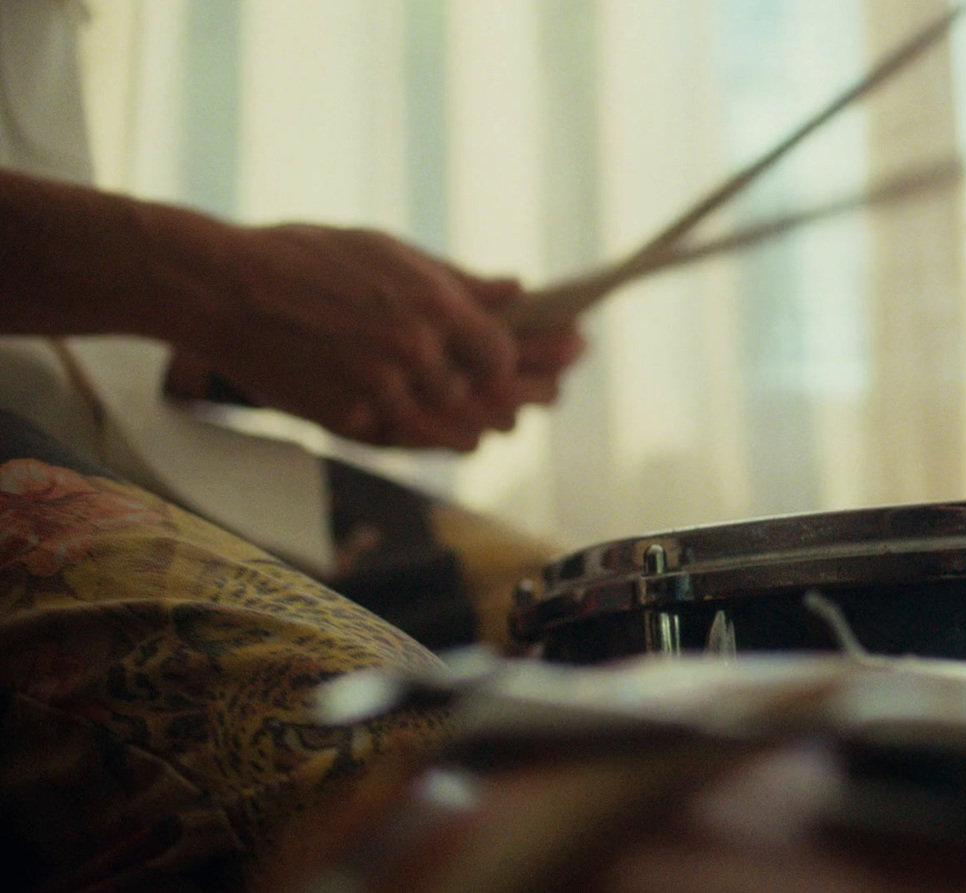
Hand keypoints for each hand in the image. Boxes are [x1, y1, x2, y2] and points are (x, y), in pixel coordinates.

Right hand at [165, 224, 584, 449]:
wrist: (220, 289)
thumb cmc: (305, 258)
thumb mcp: (387, 251)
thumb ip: (457, 280)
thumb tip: (519, 289)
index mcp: (432, 305)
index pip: (506, 352)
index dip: (535, 362)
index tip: (557, 360)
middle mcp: (415, 354)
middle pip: (493, 399)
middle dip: (524, 401)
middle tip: (543, 397)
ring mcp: (381, 393)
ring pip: (456, 431)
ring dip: (482, 428)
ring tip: (498, 422)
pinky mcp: (348, 422)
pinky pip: (408, 442)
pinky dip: (433, 439)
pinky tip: (447, 433)